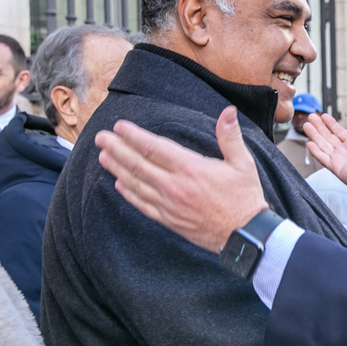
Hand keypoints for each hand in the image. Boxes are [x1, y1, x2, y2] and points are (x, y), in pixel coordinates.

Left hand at [95, 105, 265, 252]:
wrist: (245, 234)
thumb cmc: (245, 197)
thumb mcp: (243, 163)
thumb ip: (230, 136)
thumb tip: (229, 111)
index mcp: (190, 168)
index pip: (154, 148)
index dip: (133, 136)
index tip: (119, 126)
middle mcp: (175, 186)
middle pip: (137, 164)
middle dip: (116, 148)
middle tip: (100, 137)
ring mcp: (169, 205)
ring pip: (135, 184)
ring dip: (117, 169)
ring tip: (103, 156)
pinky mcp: (169, 220)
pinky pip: (142, 205)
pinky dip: (128, 193)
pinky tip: (118, 184)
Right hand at [305, 109, 346, 191]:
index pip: (338, 131)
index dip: (330, 123)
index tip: (323, 115)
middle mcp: (345, 150)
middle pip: (328, 136)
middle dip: (319, 127)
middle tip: (311, 117)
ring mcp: (339, 159)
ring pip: (323, 145)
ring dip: (314, 135)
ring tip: (306, 126)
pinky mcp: (336, 168)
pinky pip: (323, 158)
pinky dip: (316, 151)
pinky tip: (309, 143)